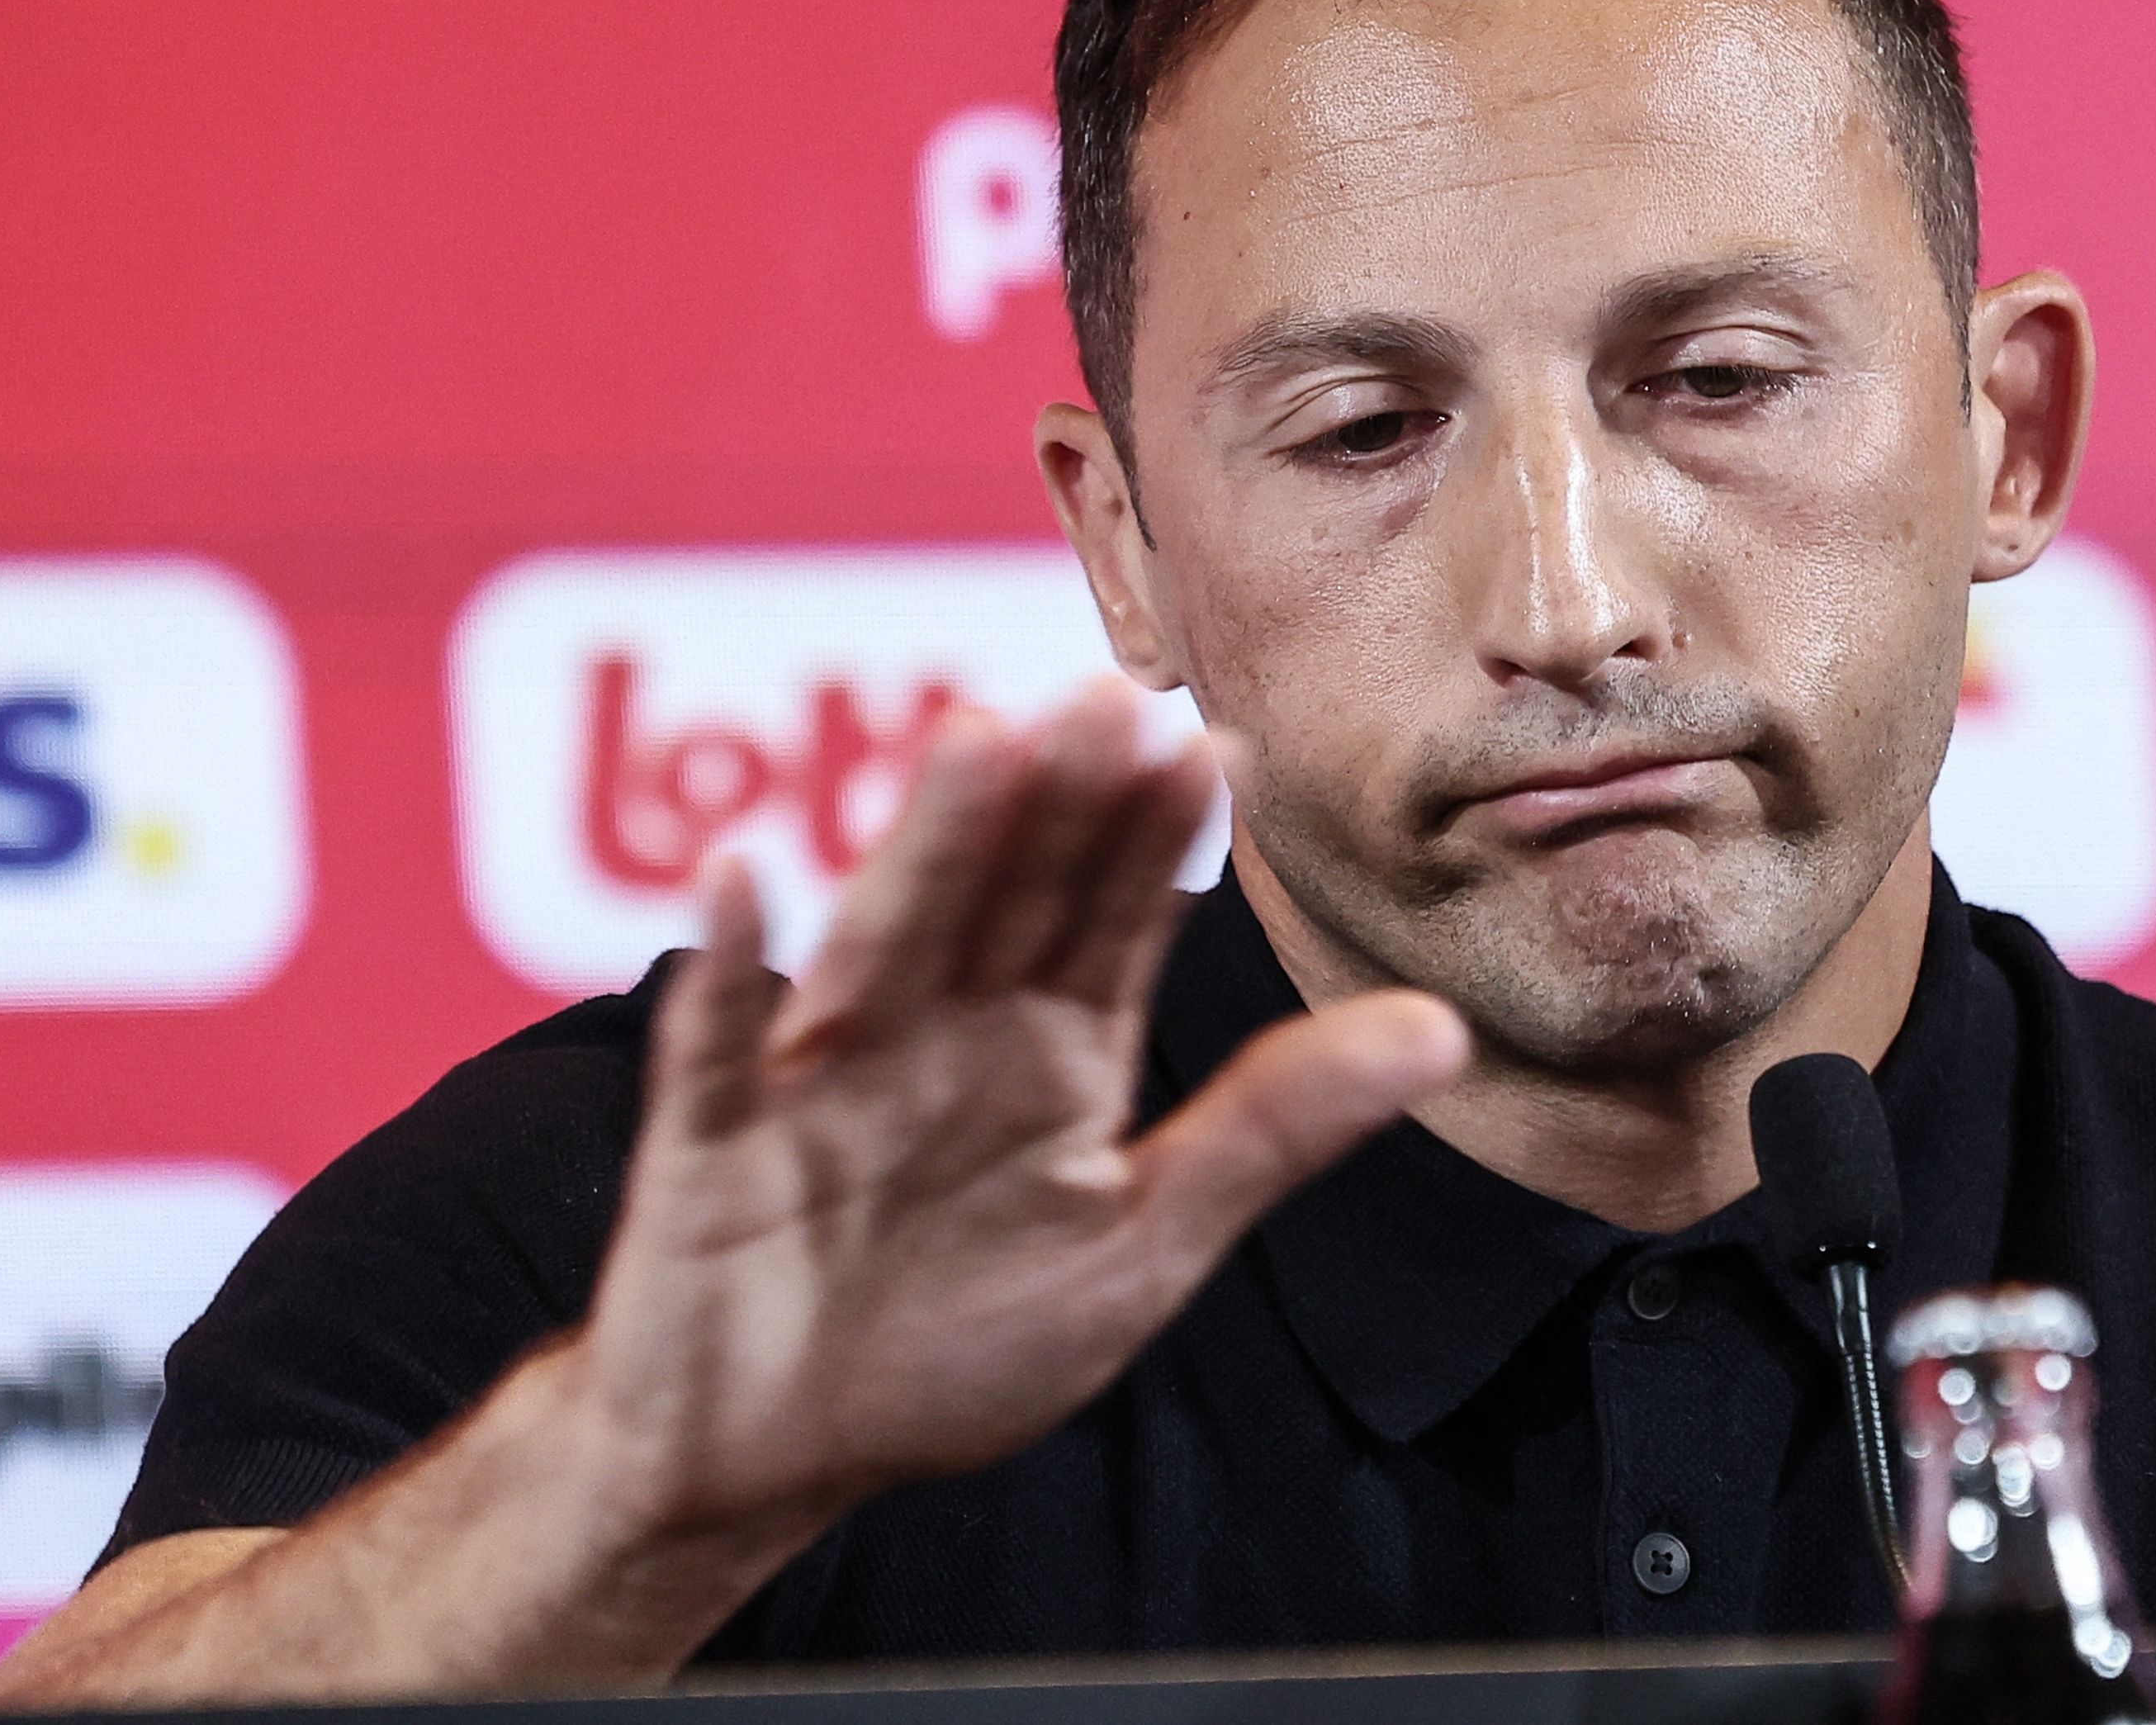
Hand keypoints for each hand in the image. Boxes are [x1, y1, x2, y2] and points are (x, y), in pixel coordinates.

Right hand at [563, 679, 1467, 1546]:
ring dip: (926, 846)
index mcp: (1050, 1052)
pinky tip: (740, 878)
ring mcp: (822, 1080)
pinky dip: (724, 974)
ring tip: (976, 742)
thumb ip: (1273, 1127)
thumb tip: (1443, 1030)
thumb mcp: (1142, 1243)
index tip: (1215, 749)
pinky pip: (712, 1053)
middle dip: (1057, 804)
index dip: (1158, 838)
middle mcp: (942, 1036)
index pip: (1114, 919)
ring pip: (884, 943)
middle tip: (1108, 698)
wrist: (776, 1456)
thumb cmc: (957, 1344)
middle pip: (1006, 900)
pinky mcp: (711, 1146)